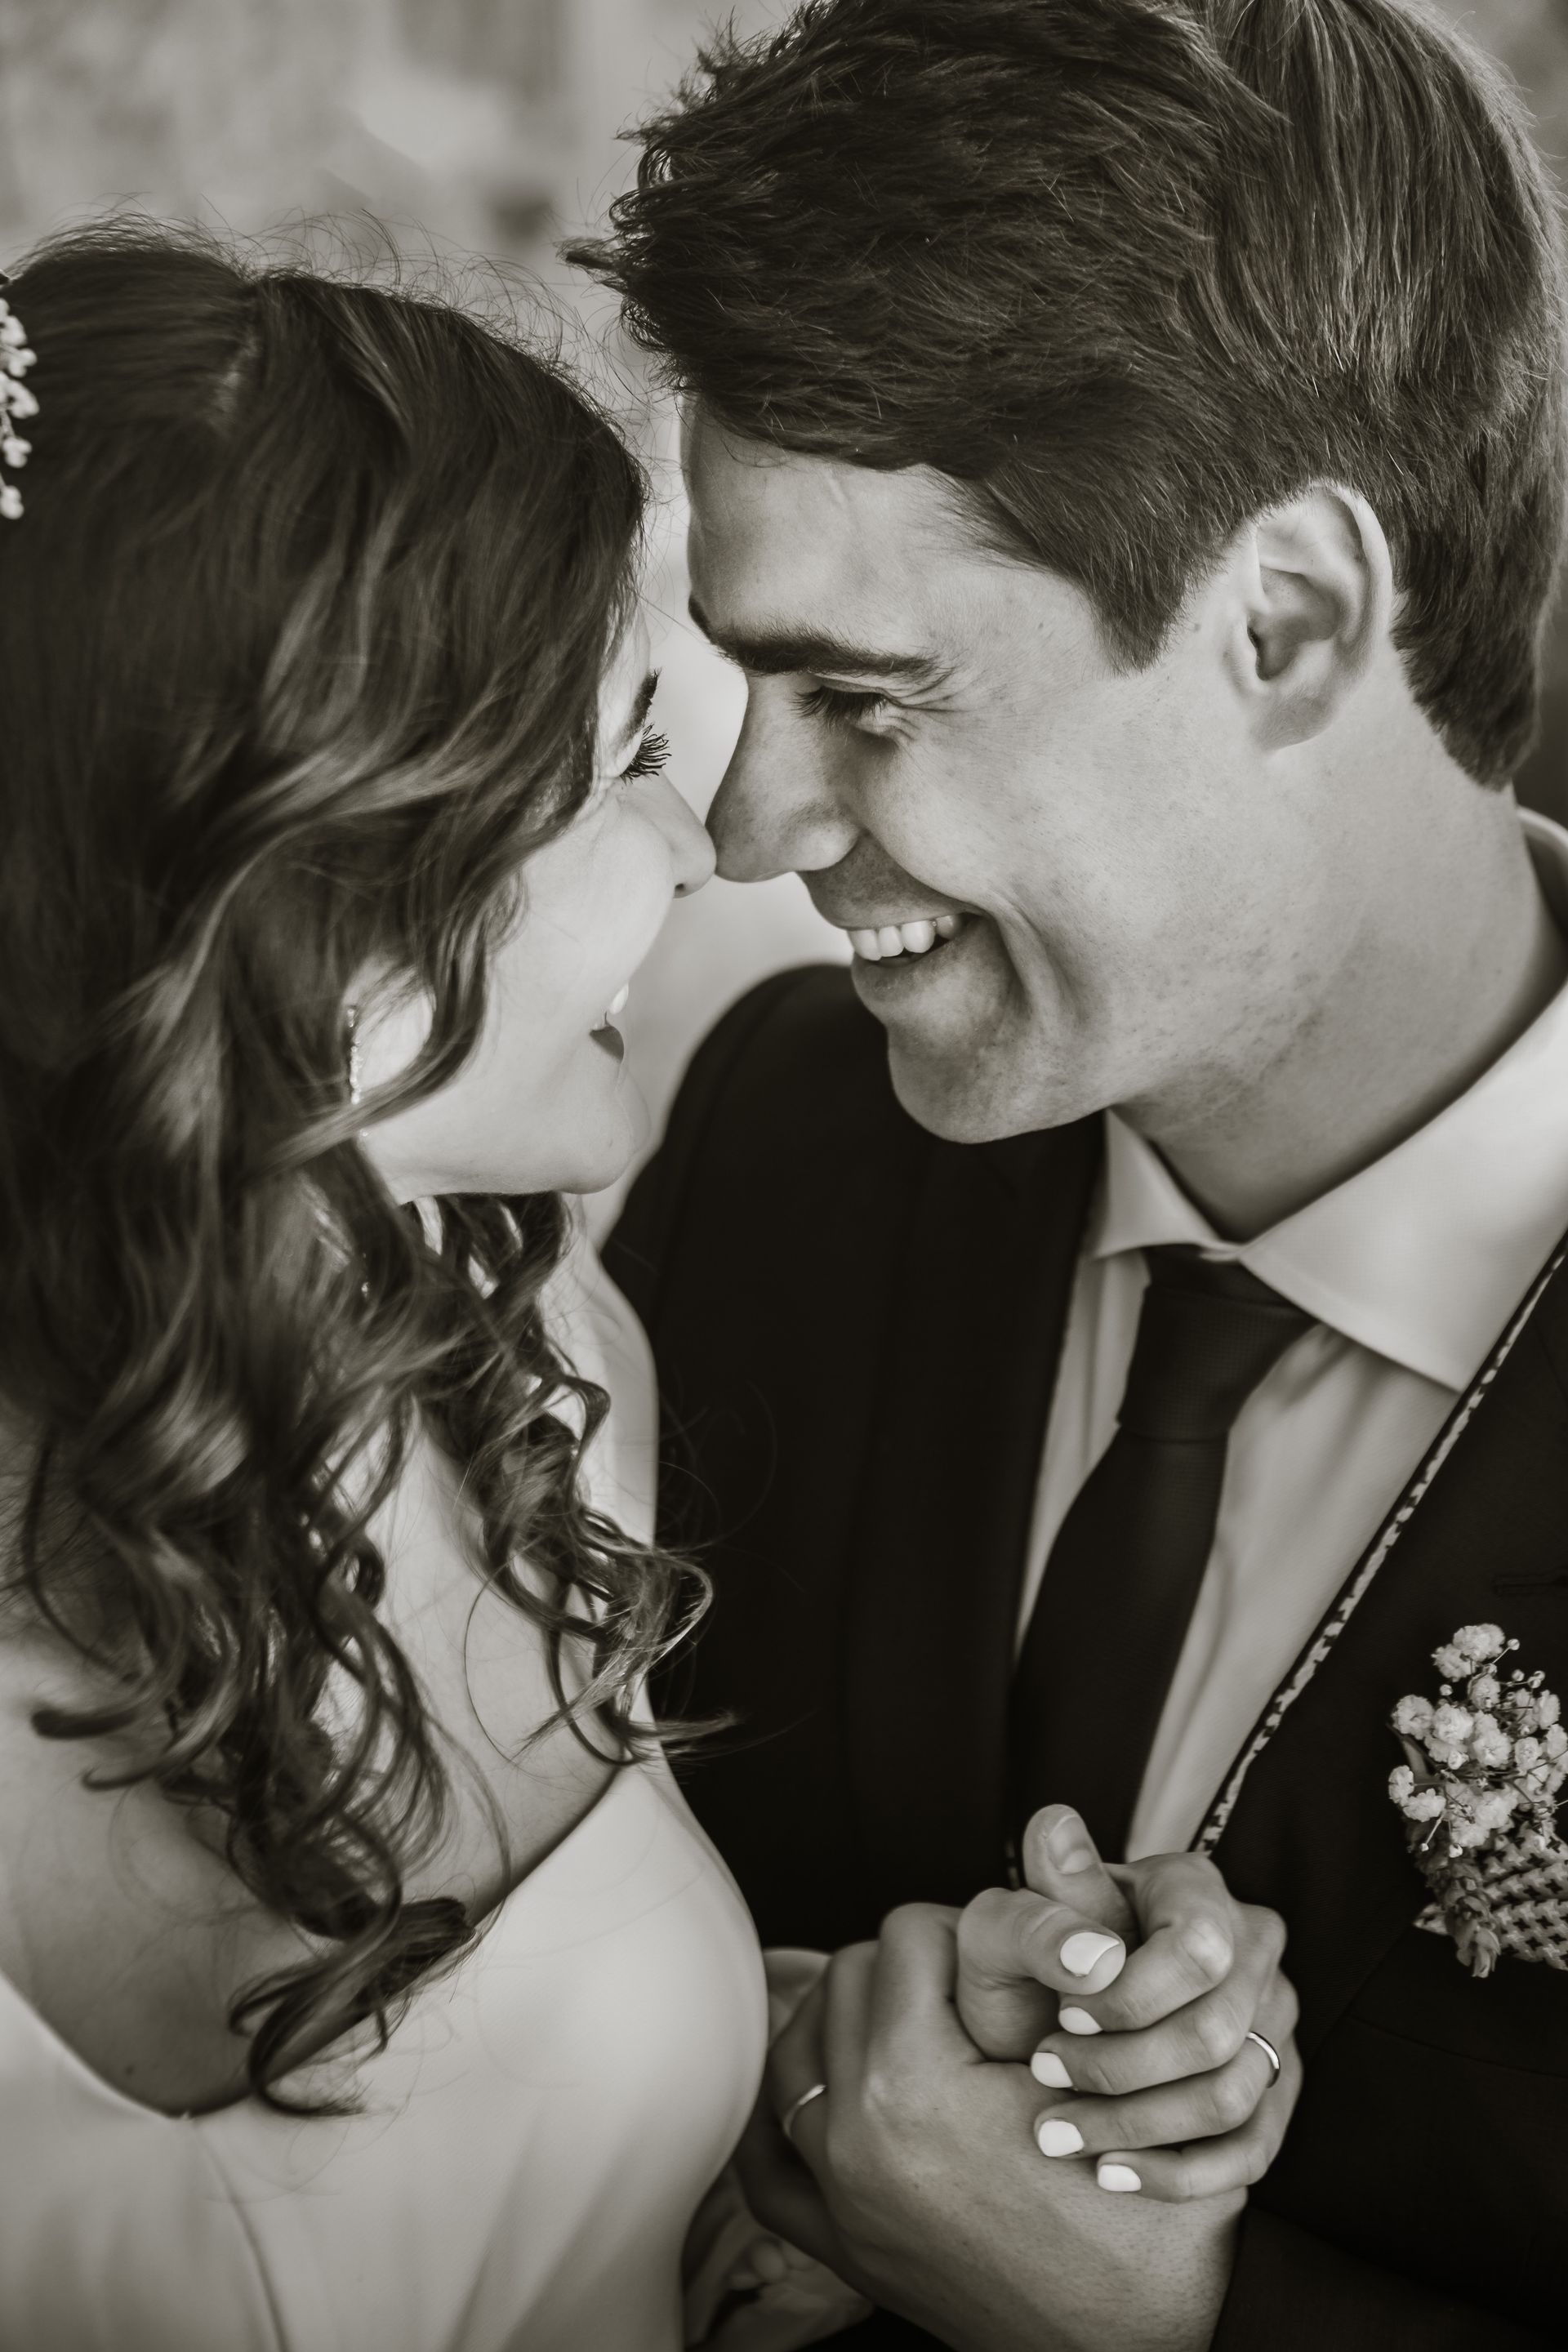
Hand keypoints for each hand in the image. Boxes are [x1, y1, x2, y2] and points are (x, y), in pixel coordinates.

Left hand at [740, 1904, 1241, 2351]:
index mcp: (911, 2084)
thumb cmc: (1143, 2205)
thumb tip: (1045, 1828)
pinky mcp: (839, 2247)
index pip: (908, 1933)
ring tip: (923, 2031)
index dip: (967, 1929)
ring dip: (851, 2023)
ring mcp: (835, 2199)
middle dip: (910, 1969)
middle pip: (847, 1977)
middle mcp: (851, 2140)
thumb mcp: (1109, 2052)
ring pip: (799, 2046)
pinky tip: (826, 2089)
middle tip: (974, 1994)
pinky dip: (786, 2110)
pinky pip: (765, 2151)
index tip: (1007, 1958)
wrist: (1147, 2341)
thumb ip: (1061, 1936)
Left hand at [956, 1805, 1300, 2199]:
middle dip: (1119, 2070)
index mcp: (1193, 1889)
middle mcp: (1250, 1948)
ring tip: (1059, 2132)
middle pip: (1215, 2033)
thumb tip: (1053, 1832)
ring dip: (1137, 2126)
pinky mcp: (1273, 2090)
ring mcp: (1270, 2021)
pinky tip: (1111, 2171)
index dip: (1129, 1998)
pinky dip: (1177, 2172)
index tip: (1060, 2016)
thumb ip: (1037, 1892)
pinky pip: (1250, 2149)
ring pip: (1232, 2096)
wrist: (1046, 2024)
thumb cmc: (1031, 1970)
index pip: (1197, 1950)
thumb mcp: (1013, 1927)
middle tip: (1045, 2078)